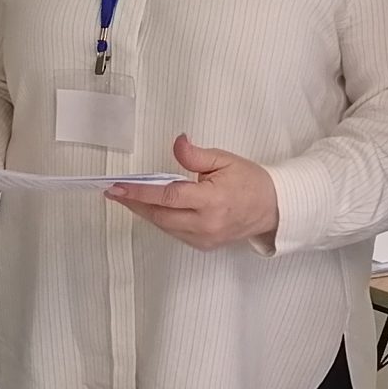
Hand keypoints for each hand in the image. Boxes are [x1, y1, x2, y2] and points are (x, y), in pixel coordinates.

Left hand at [108, 135, 275, 249]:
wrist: (272, 209)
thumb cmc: (250, 182)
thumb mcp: (225, 160)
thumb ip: (195, 155)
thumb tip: (177, 143)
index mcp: (212, 201)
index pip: (168, 196)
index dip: (140, 192)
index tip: (118, 187)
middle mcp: (206, 224)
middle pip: (160, 215)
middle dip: (134, 203)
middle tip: (114, 191)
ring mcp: (204, 238)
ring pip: (164, 226)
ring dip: (144, 211)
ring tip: (127, 197)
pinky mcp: (203, 245)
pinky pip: (174, 232)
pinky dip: (160, 219)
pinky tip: (151, 207)